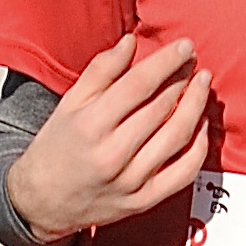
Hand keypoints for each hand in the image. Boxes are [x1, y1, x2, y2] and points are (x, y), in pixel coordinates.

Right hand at [6, 33, 211, 244]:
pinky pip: (184, 172)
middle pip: (162, 107)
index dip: (166, 62)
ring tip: (203, 85)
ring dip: (197, 106)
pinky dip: (200, 146)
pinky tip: (202, 125)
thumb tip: (131, 42)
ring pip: (178, 136)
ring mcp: (131, 181)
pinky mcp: (144, 200)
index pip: (139, 84)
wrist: (42, 203)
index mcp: (91, 125)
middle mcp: (112, 154)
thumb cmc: (56, 148)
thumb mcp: (69, 104)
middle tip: (193, 61)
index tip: (184, 46)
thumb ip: (100, 71)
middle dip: (184, 79)